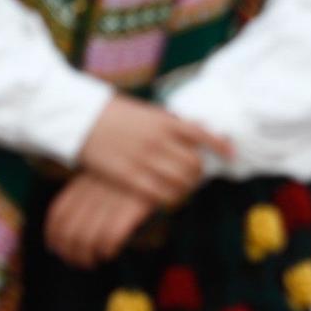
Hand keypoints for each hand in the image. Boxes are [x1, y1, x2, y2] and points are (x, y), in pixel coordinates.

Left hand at [44, 173, 152, 268]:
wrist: (172, 157)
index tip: (56, 249)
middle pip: (70, 229)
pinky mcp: (134, 204)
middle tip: (79, 262)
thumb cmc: (140, 172)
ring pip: (88, 236)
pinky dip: (106, 249)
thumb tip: (77, 224)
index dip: (54, 236)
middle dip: (71, 252)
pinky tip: (110, 252)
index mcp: (87, 179)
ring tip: (94, 261)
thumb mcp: (110, 175)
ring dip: (86, 255)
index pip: (59, 213)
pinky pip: (111, 235)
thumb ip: (92, 194)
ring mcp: (114, 195)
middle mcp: (96, 188)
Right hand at [76, 97, 232, 208]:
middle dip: (198, 172)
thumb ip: (165, 125)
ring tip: (181, 188)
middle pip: (194, 164)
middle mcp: (159, 140)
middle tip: (195, 176)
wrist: (80, 118)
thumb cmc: (111, 113)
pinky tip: (166, 197)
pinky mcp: (129, 177)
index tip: (231, 153)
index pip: (202, 134)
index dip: (220, 145)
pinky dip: (168, 197)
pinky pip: (160, 194)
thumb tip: (186, 134)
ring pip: (180, 182)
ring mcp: (145, 160)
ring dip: (185, 187)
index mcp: (164, 120)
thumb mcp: (144, 113)